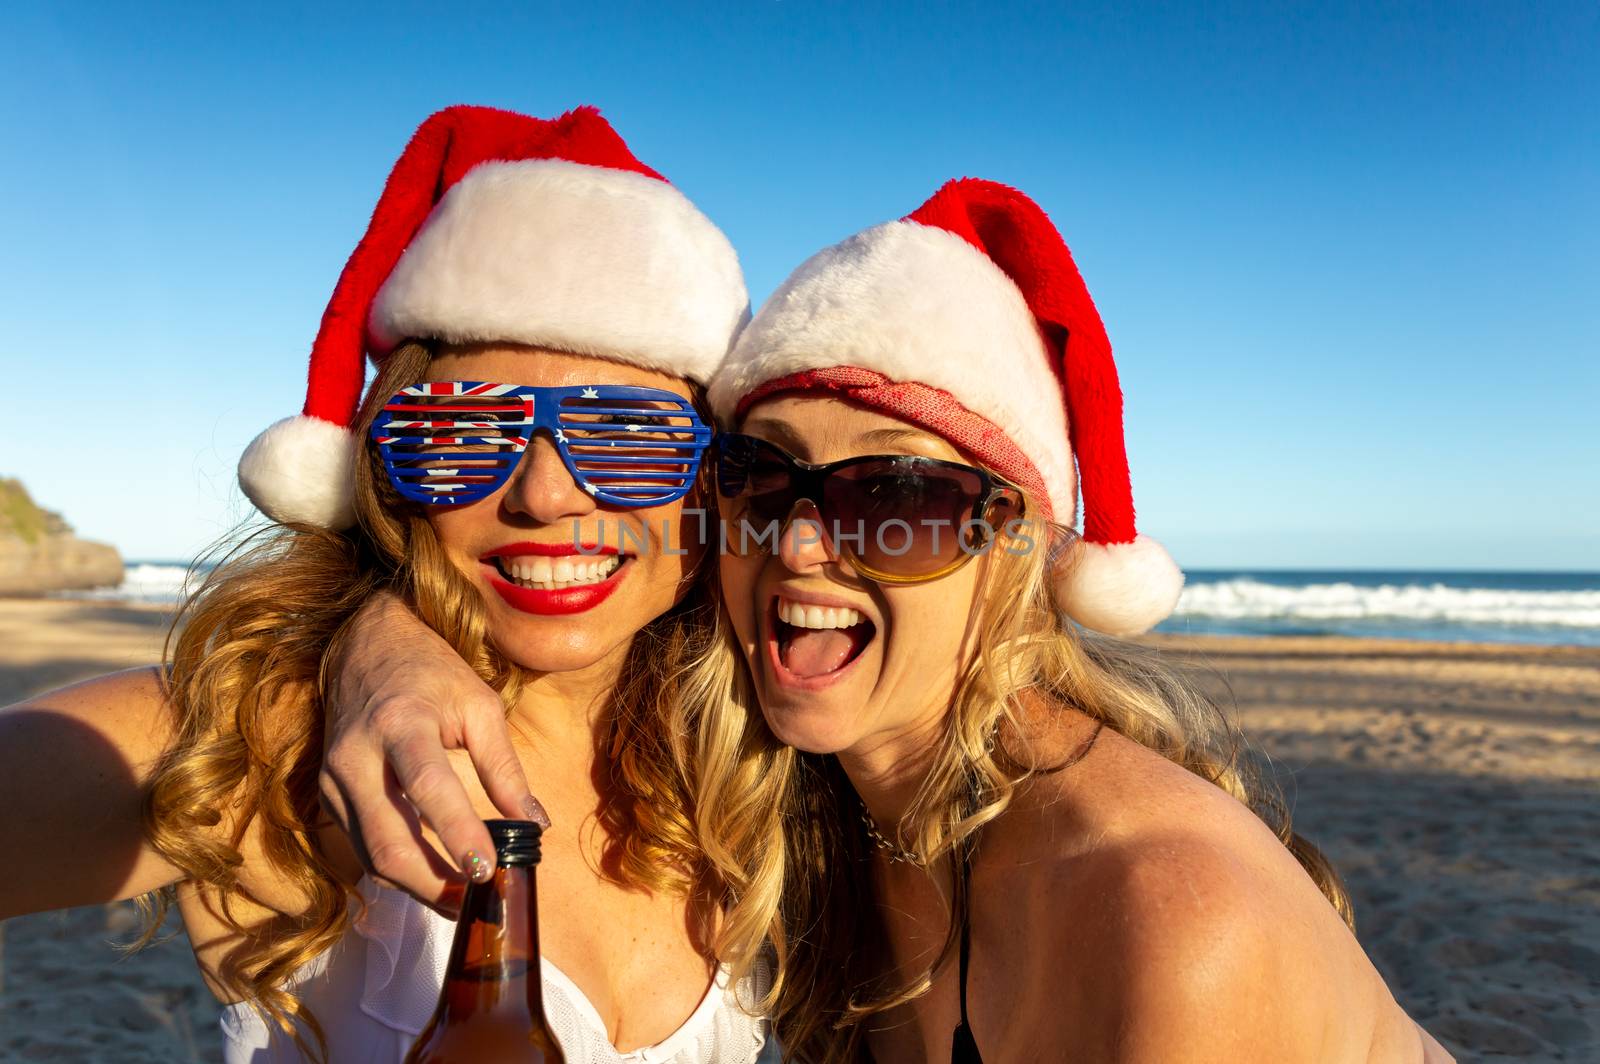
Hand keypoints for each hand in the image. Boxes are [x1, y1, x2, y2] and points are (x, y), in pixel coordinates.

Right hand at [319, 592, 547, 908]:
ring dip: (417, 886)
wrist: (365, 646)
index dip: (458, 834)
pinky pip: (361, 846)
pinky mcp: (326, 794)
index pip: (428, 788)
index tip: (490, 870)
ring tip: (461, 898)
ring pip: (370, 855)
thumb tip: (535, 825)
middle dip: (433, 883)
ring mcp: (334, 778)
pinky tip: (432, 875)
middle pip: (388, 840)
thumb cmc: (431, 673)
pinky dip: (397, 869)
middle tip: (477, 901)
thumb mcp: (480, 705)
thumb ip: (505, 768)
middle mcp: (357, 755)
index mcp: (402, 723)